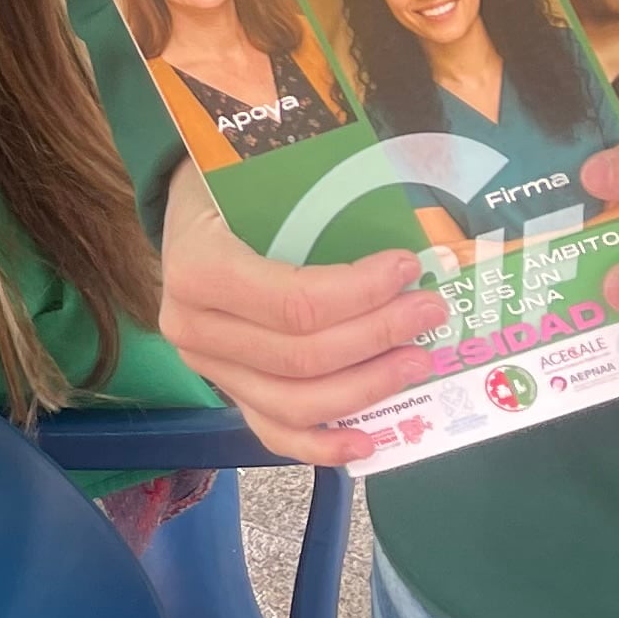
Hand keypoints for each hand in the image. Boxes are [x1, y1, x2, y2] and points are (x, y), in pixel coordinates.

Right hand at [155, 163, 447, 463]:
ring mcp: (208, 367)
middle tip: (430, 313)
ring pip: (293, 403)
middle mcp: (193, 328)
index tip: (408, 269)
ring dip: (366, 388)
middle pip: (302, 356)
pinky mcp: (226, 389)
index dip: (361, 294)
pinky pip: (272, 431)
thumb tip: (411, 208)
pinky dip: (321, 445)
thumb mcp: (258, 172)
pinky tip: (369, 441)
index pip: (294, 302)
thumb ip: (318, 195)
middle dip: (378, 336)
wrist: (188, 214)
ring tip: (417, 362)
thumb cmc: (228, 186)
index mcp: (198, 269)